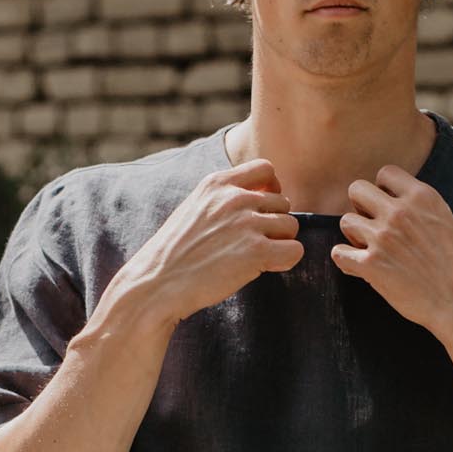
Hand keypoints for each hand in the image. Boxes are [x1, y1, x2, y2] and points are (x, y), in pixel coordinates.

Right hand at [116, 156, 301, 328]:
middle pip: (283, 202)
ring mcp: (247, 224)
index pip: (265, 168)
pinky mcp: (257, 252)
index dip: (272, 188)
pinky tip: (267, 268)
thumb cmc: (173, 253)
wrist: (157, 283)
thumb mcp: (193, 208)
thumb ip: (222, 199)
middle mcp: (235, 198)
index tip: (263, 208)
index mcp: (217, 183)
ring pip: (291, 226)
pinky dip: (287, 260)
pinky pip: (295, 250)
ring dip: (280, 242)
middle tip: (254, 243)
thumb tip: (257, 199)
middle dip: (274, 223)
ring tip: (255, 257)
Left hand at [330, 166, 452, 332]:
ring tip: (370, 251)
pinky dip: (346, 261)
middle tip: (373, 227)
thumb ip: (422, 210)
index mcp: (422, 197)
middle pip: (357, 189)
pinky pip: (338, 253)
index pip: (385, 173)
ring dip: (354, 236)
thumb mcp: (448, 223)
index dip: (382, 190)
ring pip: (345, 221)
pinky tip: (360, 268)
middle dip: (361, 207)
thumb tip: (403, 208)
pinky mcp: (371, 265)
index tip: (389, 207)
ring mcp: (383, 237)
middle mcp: (400, 212)